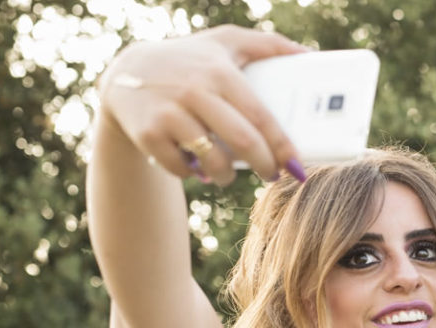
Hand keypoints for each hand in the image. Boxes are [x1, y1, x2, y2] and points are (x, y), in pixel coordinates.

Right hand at [99, 24, 308, 183]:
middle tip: (273, 174)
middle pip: (243, 141)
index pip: (260, 116)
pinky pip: (183, 169)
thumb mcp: (226, 42)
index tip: (296, 166)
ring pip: (213, 161)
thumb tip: (308, 54)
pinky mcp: (148, 134)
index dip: (282, 146)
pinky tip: (196, 163)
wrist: (127, 72)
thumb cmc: (191, 60)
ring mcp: (169, 113)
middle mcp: (194, 91)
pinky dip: (195, 174)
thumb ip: (269, 45)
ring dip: (228, 176)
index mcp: (220, 73)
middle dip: (265, 166)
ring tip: (229, 172)